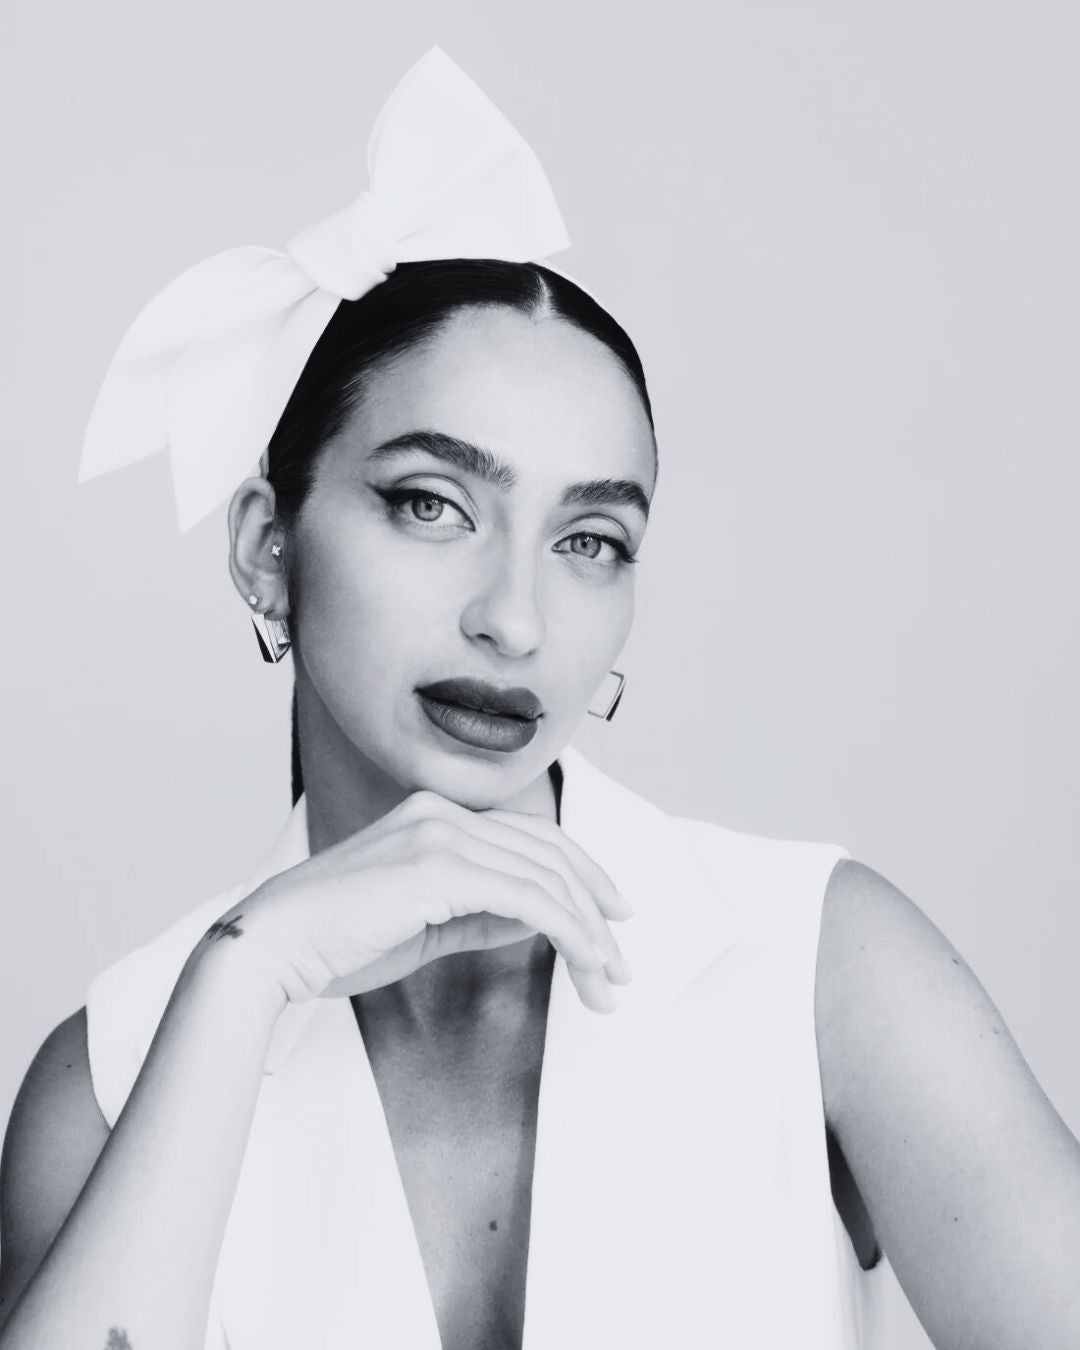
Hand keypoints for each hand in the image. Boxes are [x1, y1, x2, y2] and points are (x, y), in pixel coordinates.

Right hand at [203, 789, 632, 1014]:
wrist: (272, 946)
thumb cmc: (335, 941)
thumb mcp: (423, 924)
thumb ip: (478, 913)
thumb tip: (534, 921)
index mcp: (434, 816)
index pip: (530, 837)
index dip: (582, 875)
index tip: (611, 917)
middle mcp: (442, 814)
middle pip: (549, 853)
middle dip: (596, 909)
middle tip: (619, 965)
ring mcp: (441, 835)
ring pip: (546, 878)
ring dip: (588, 934)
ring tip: (607, 982)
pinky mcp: (441, 868)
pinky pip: (529, 899)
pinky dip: (568, 931)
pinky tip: (584, 962)